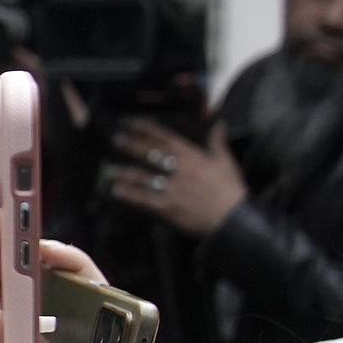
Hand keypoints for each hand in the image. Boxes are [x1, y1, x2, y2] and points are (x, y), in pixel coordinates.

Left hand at [107, 120, 246, 237]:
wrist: (234, 219)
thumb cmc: (231, 191)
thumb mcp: (226, 163)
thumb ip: (218, 143)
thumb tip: (219, 125)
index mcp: (194, 157)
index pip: (166, 139)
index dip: (148, 129)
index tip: (133, 122)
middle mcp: (180, 170)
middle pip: (152, 154)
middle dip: (132, 146)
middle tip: (116, 139)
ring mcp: (173, 188)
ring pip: (144, 176)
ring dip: (125, 172)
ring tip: (109, 169)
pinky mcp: (168, 206)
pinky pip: (144, 199)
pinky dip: (130, 194)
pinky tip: (116, 191)